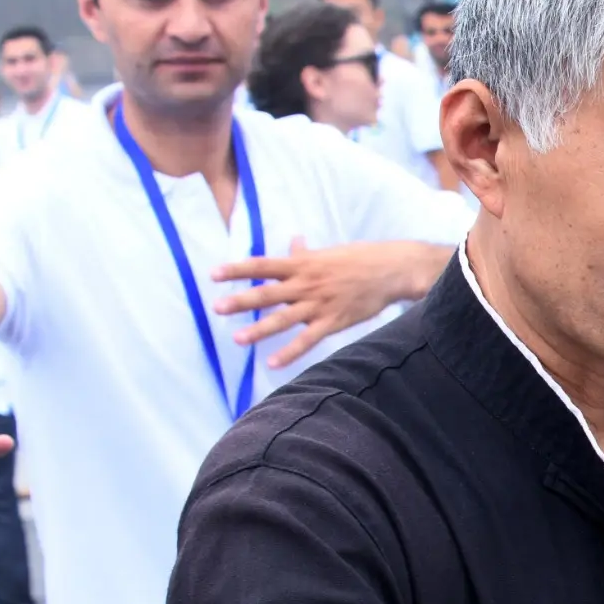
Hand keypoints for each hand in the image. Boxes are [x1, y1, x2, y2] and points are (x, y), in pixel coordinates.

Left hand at [212, 236, 453, 369]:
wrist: (390, 270)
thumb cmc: (358, 259)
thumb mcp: (328, 253)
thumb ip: (306, 253)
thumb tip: (294, 241)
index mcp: (302, 263)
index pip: (263, 264)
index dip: (237, 269)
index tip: (214, 274)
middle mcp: (306, 283)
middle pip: (268, 292)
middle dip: (242, 301)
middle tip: (217, 308)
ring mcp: (319, 304)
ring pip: (284, 319)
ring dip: (260, 329)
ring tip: (237, 338)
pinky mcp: (333, 322)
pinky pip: (307, 340)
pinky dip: (290, 353)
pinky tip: (272, 363)